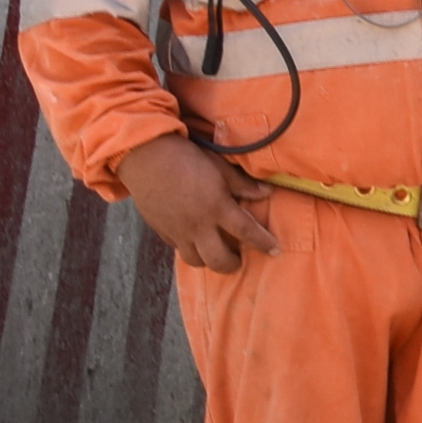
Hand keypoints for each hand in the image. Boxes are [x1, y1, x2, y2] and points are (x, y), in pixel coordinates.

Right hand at [121, 134, 278, 272]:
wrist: (145, 157)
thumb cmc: (186, 158)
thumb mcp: (219, 166)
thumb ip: (243, 184)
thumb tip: (267, 192)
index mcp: (217, 208)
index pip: (247, 232)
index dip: (264, 244)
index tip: (276, 251)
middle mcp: (198, 226)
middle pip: (219, 260)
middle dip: (232, 264)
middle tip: (239, 258)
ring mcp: (178, 231)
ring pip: (196, 261)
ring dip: (209, 261)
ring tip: (216, 252)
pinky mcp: (162, 231)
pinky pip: (178, 249)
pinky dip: (190, 249)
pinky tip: (195, 240)